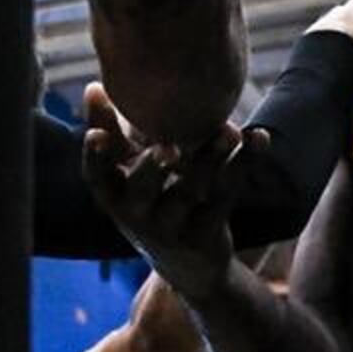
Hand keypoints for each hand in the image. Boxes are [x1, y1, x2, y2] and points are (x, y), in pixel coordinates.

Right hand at [79, 81, 256, 301]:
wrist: (190, 265)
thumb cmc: (151, 203)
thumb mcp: (128, 174)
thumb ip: (112, 132)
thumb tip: (94, 86)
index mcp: (114, 197)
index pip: (95, 178)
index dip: (94, 157)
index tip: (96, 135)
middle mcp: (138, 216)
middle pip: (141, 191)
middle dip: (152, 169)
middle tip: (166, 149)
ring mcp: (172, 228)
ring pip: (190, 192)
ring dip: (210, 159)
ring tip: (229, 131)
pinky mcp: (207, 233)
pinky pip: (226, 196)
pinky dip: (243, 164)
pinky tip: (259, 137)